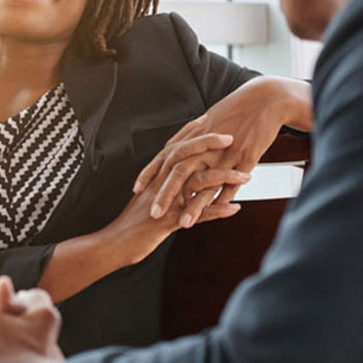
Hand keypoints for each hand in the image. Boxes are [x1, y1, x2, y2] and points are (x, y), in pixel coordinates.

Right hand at [102, 138, 248, 265]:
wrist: (115, 243)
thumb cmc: (133, 223)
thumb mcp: (149, 200)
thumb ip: (164, 188)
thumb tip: (180, 182)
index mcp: (155, 176)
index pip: (175, 147)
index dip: (191, 132)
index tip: (208, 119)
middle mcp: (159, 183)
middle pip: (185, 155)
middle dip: (209, 144)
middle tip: (230, 135)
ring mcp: (165, 201)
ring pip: (198, 181)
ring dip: (224, 177)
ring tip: (246, 175)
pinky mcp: (169, 220)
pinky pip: (198, 214)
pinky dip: (218, 210)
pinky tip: (235, 208)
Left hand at [133, 77, 311, 226]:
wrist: (264, 100)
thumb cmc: (235, 110)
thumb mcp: (208, 121)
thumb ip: (191, 138)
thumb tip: (176, 148)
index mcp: (193, 136)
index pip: (165, 157)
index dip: (150, 173)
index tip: (137, 189)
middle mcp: (205, 145)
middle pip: (179, 172)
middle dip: (165, 194)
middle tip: (154, 213)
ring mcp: (225, 153)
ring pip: (204, 182)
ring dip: (193, 205)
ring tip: (184, 224)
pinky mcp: (245, 158)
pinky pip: (232, 183)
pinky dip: (223, 199)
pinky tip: (216, 214)